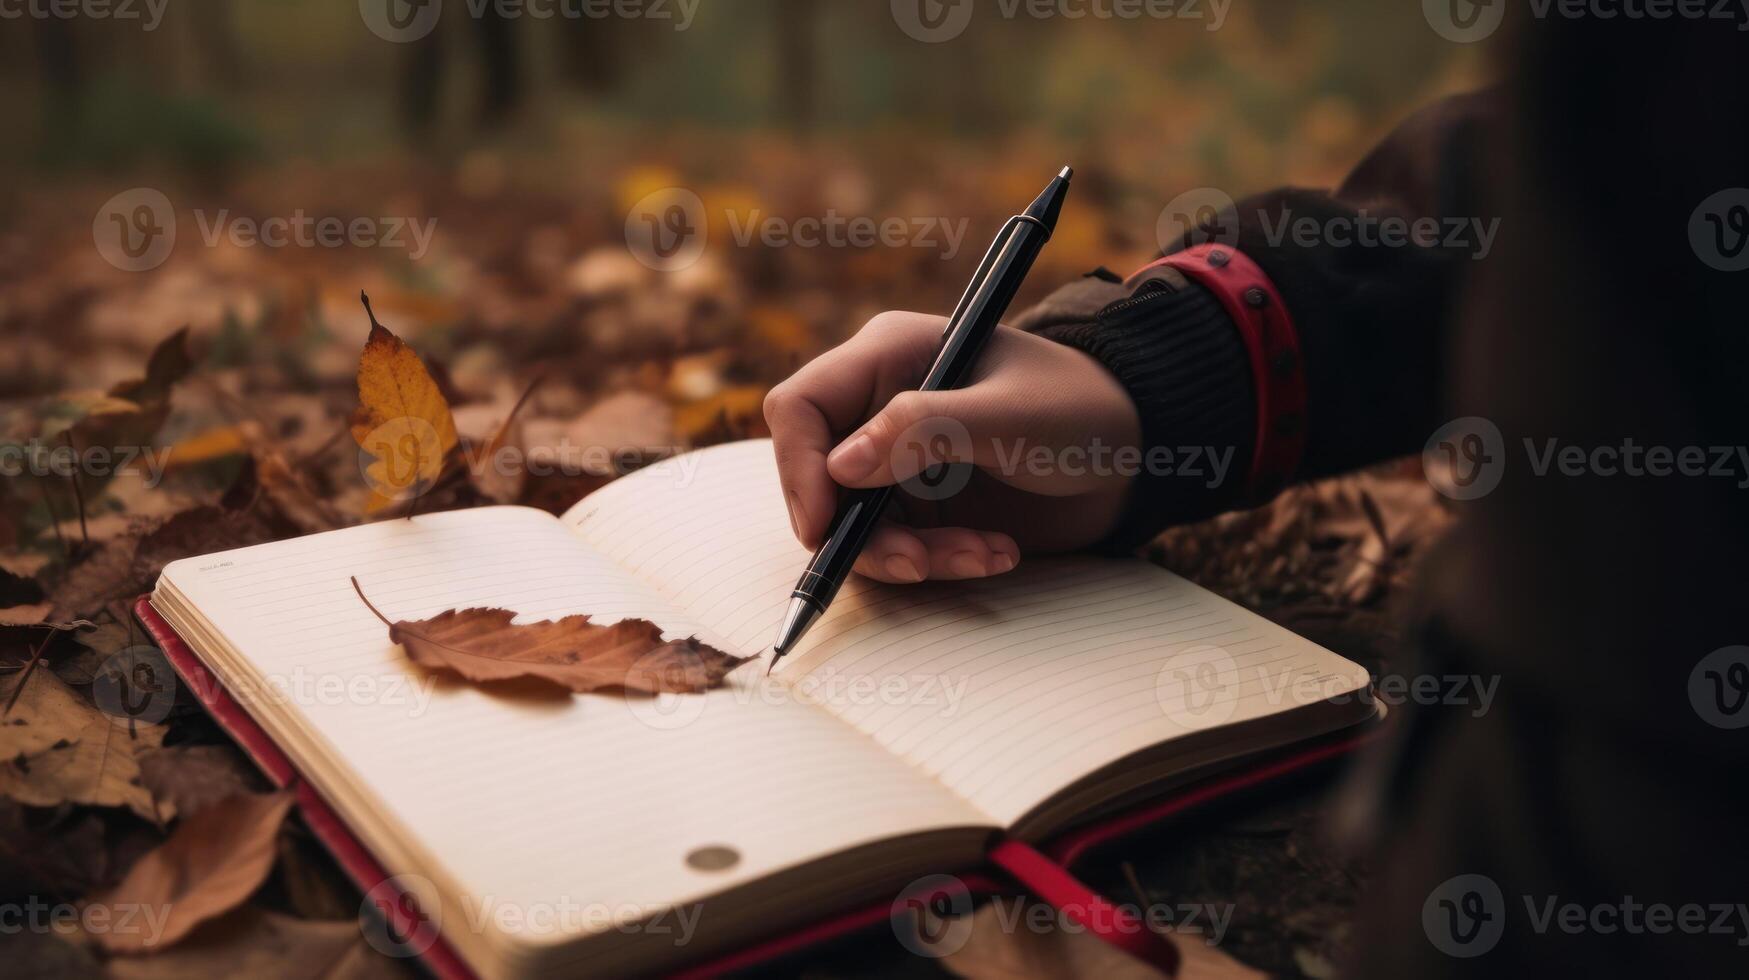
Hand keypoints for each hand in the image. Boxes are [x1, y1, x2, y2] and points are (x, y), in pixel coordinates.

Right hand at [764, 311, 1142, 582]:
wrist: (1137, 454)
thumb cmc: (1081, 408)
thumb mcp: (1008, 415)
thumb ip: (924, 429)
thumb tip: (838, 468)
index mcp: (889, 356)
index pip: (801, 407)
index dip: (799, 466)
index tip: (826, 524)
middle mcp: (880, 408)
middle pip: (818, 480)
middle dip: (862, 532)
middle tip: (918, 562)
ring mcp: (899, 463)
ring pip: (857, 527)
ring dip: (912, 555)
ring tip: (983, 555)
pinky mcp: (923, 508)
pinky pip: (900, 550)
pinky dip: (941, 562)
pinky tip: (996, 554)